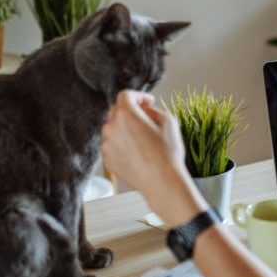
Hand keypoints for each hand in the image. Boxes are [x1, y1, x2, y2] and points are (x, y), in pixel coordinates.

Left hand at [101, 90, 206, 226]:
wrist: (162, 182)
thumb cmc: (167, 153)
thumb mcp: (169, 122)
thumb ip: (153, 110)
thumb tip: (145, 111)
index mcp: (126, 114)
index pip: (126, 95)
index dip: (139, 96)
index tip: (148, 102)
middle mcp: (111, 127)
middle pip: (117, 111)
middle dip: (131, 112)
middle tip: (147, 118)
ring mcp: (107, 145)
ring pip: (114, 129)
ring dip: (126, 129)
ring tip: (144, 139)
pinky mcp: (108, 160)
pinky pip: (114, 146)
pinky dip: (123, 145)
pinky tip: (139, 153)